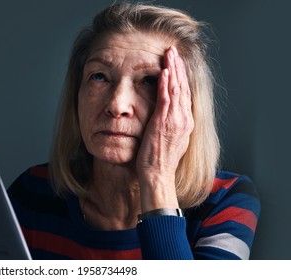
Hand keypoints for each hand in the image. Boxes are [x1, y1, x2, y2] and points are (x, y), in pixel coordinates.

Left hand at [136, 46, 193, 210]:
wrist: (158, 175)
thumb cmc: (159, 160)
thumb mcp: (169, 139)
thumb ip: (170, 124)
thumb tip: (165, 114)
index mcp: (185, 122)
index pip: (185, 93)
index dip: (181, 76)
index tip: (176, 62)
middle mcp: (184, 119)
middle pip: (183, 87)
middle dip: (178, 67)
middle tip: (173, 51)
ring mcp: (176, 120)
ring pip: (177, 88)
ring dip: (173, 69)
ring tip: (169, 54)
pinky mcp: (164, 122)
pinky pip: (166, 98)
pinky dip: (166, 83)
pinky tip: (164, 71)